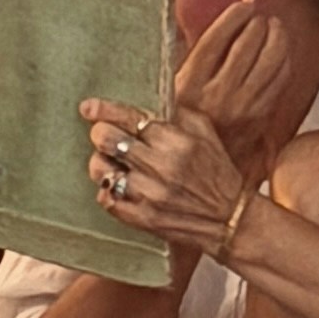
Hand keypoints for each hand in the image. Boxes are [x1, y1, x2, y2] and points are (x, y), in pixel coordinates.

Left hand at [80, 94, 248, 258]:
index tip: (88, 108)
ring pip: (100, 170)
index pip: (128, 117)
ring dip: (101, 163)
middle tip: (104, 136)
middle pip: (106, 139)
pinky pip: (106, 199)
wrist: (230, 218)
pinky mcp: (143, 218)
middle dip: (100, 134)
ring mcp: (149, 194)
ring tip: (112, 163)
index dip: (103, 110)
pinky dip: (107, 191)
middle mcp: (160, 166)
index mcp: (175, 140)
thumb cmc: (216, 170)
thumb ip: (175, 113)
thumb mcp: (204, 132)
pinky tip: (119, 186)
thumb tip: (144, 99)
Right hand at [175, 0, 292, 183]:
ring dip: (276, 36)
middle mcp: (218, 96)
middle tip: (259, 15)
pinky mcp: (262, 116)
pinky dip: (284, 58)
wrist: (201, 169)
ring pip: (271, 60)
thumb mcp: (175, 89)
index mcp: (188, 86)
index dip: (233, 16)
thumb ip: (193, 56)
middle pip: (247, 46)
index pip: (215, 41)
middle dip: (258, 23)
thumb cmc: (184, 121)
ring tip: (273, 26)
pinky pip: (281, 78)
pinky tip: (280, 50)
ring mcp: (243, 107)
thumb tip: (216, 22)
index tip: (243, 3)